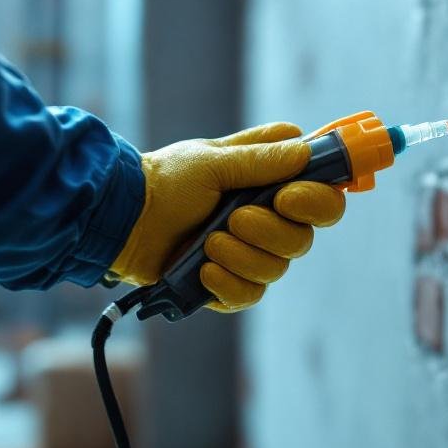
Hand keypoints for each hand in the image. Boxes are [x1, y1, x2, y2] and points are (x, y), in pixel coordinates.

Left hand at [108, 122, 345, 311]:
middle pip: (304, 239)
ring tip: (208, 242)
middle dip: (270, 231)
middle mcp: (268, 220)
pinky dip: (228, 283)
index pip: (323, 197)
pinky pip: (250, 295)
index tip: (288, 198)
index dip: (317, 202)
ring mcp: (249, 253)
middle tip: (236, 218)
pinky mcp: (228, 283)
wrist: (123, 217)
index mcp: (272, 184)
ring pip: (277, 269)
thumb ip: (261, 159)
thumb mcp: (212, 160)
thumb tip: (306, 151)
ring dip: (242, 255)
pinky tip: (205, 269)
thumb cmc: (166, 180)